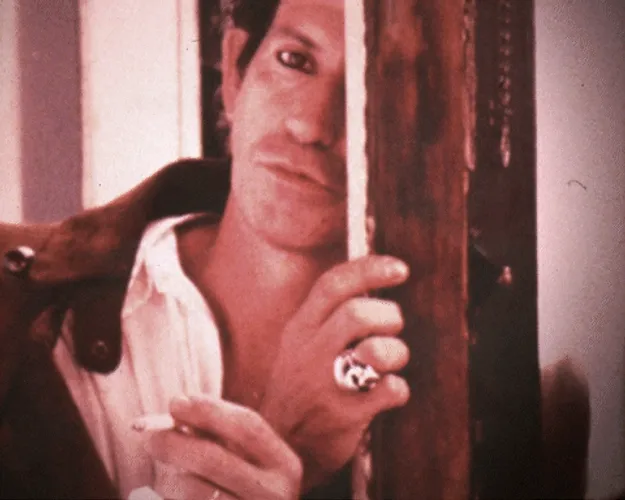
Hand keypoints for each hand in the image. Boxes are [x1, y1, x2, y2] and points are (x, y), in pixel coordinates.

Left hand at [146, 395, 302, 499]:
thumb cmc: (248, 487)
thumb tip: (178, 404)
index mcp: (285, 465)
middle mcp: (274, 493)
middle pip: (213, 459)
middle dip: (176, 442)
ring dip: (171, 476)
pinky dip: (172, 495)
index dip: (210, 410)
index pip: (248, 427)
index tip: (177, 401)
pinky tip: (172, 489)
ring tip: (169, 472)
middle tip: (151, 436)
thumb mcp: (248, 460)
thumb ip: (221, 433)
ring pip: (193, 490)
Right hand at [259, 255, 411, 489]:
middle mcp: (309, 352)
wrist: (274, 446)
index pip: (333, 284)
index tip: (400, 269)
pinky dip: (398, 388)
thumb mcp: (298, 347)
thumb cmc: (298, 388)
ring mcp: (325, 385)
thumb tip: (372, 289)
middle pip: (358, 313)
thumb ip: (326, 319)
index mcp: (299, 329)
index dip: (370, 269)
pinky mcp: (344, 416)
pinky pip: (390, 390)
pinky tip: (387, 392)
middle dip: (388, 315)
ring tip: (391, 360)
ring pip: (377, 351)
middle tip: (392, 327)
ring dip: (396, 351)